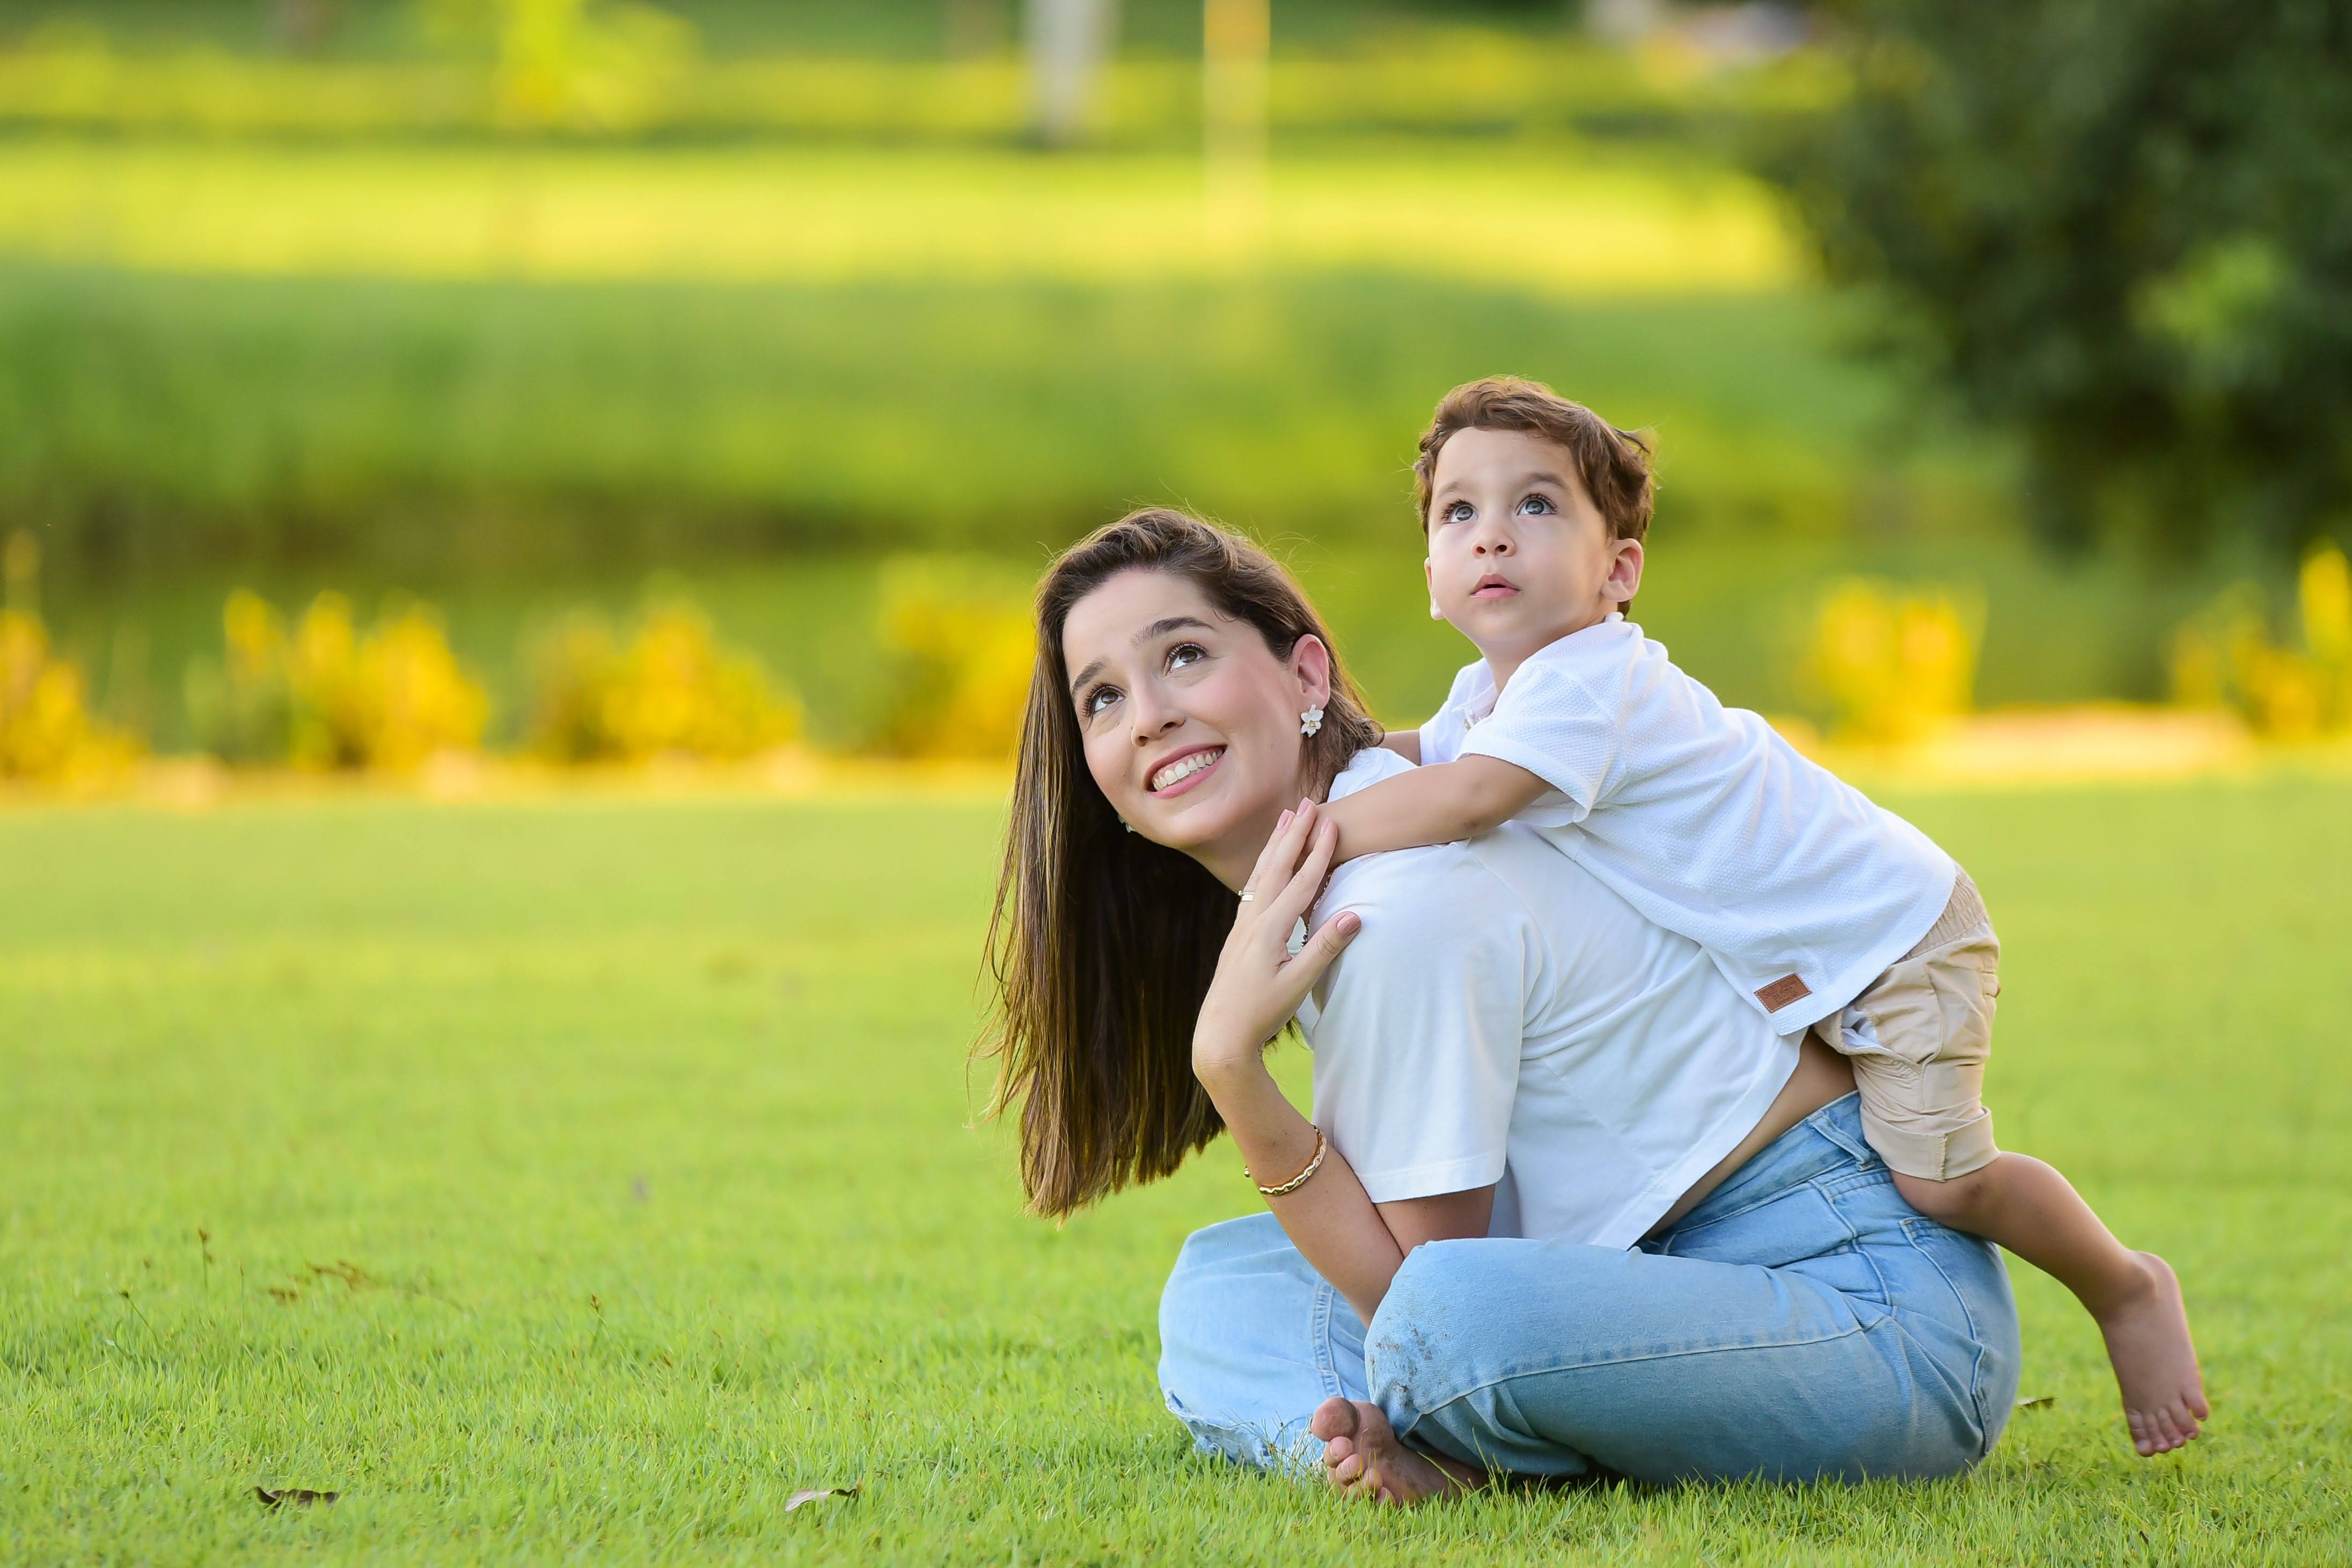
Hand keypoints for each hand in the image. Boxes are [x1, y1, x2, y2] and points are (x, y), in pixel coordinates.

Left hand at [1192, 798, 1362, 1086]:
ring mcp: (1241, 926)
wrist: (1220, 1035)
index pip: (1300, 883)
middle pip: (1276, 867)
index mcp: (1269, 929)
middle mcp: (1252, 921)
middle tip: (1307, 803)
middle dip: (1294, 833)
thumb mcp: (1298, 984)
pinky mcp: (1238, 935)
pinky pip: (1253, 888)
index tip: (1332, 824)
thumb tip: (1354, 916)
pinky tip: (1266, 863)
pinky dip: (1264, 866)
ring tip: (1285, 817)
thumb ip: (1325, 948)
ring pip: (1261, 874)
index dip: (1318, 852)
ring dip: (1275, 844)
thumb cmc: (1261, 1013)